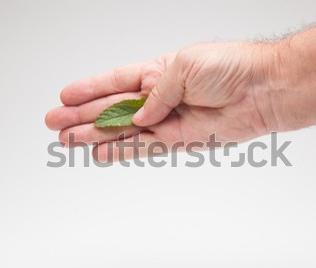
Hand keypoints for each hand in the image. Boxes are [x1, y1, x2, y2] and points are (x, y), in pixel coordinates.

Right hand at [45, 42, 275, 160]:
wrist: (261, 91)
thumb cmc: (228, 68)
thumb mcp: (184, 66)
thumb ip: (156, 93)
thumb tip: (139, 116)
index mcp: (158, 73)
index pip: (115, 82)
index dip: (89, 89)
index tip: (65, 96)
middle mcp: (159, 98)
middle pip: (111, 109)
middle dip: (82, 116)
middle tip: (54, 123)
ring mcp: (167, 121)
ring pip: (122, 131)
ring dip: (94, 136)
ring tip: (68, 140)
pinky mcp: (179, 141)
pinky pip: (144, 148)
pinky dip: (122, 151)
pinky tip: (101, 154)